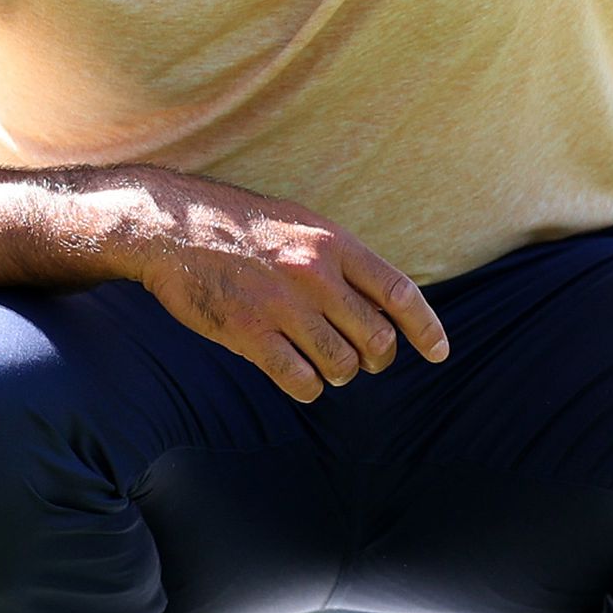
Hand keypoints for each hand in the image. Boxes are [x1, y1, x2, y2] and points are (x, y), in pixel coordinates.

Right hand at [117, 171, 449, 400]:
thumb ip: (342, 259)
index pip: (400, 293)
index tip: (440, 353)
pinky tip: (298, 378)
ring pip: (342, 365)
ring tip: (324, 364)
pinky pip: (299, 380)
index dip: (426, 329)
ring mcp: (282, 305)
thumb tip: (384, 301)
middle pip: (376, 338)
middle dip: (377, 359)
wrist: (171, 227)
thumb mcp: (302, 225)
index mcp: (334, 244)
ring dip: (340, 374)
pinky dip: (307, 386)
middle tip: (364, 360)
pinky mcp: (248, 332)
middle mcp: (315, 275)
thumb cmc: (241, 227)